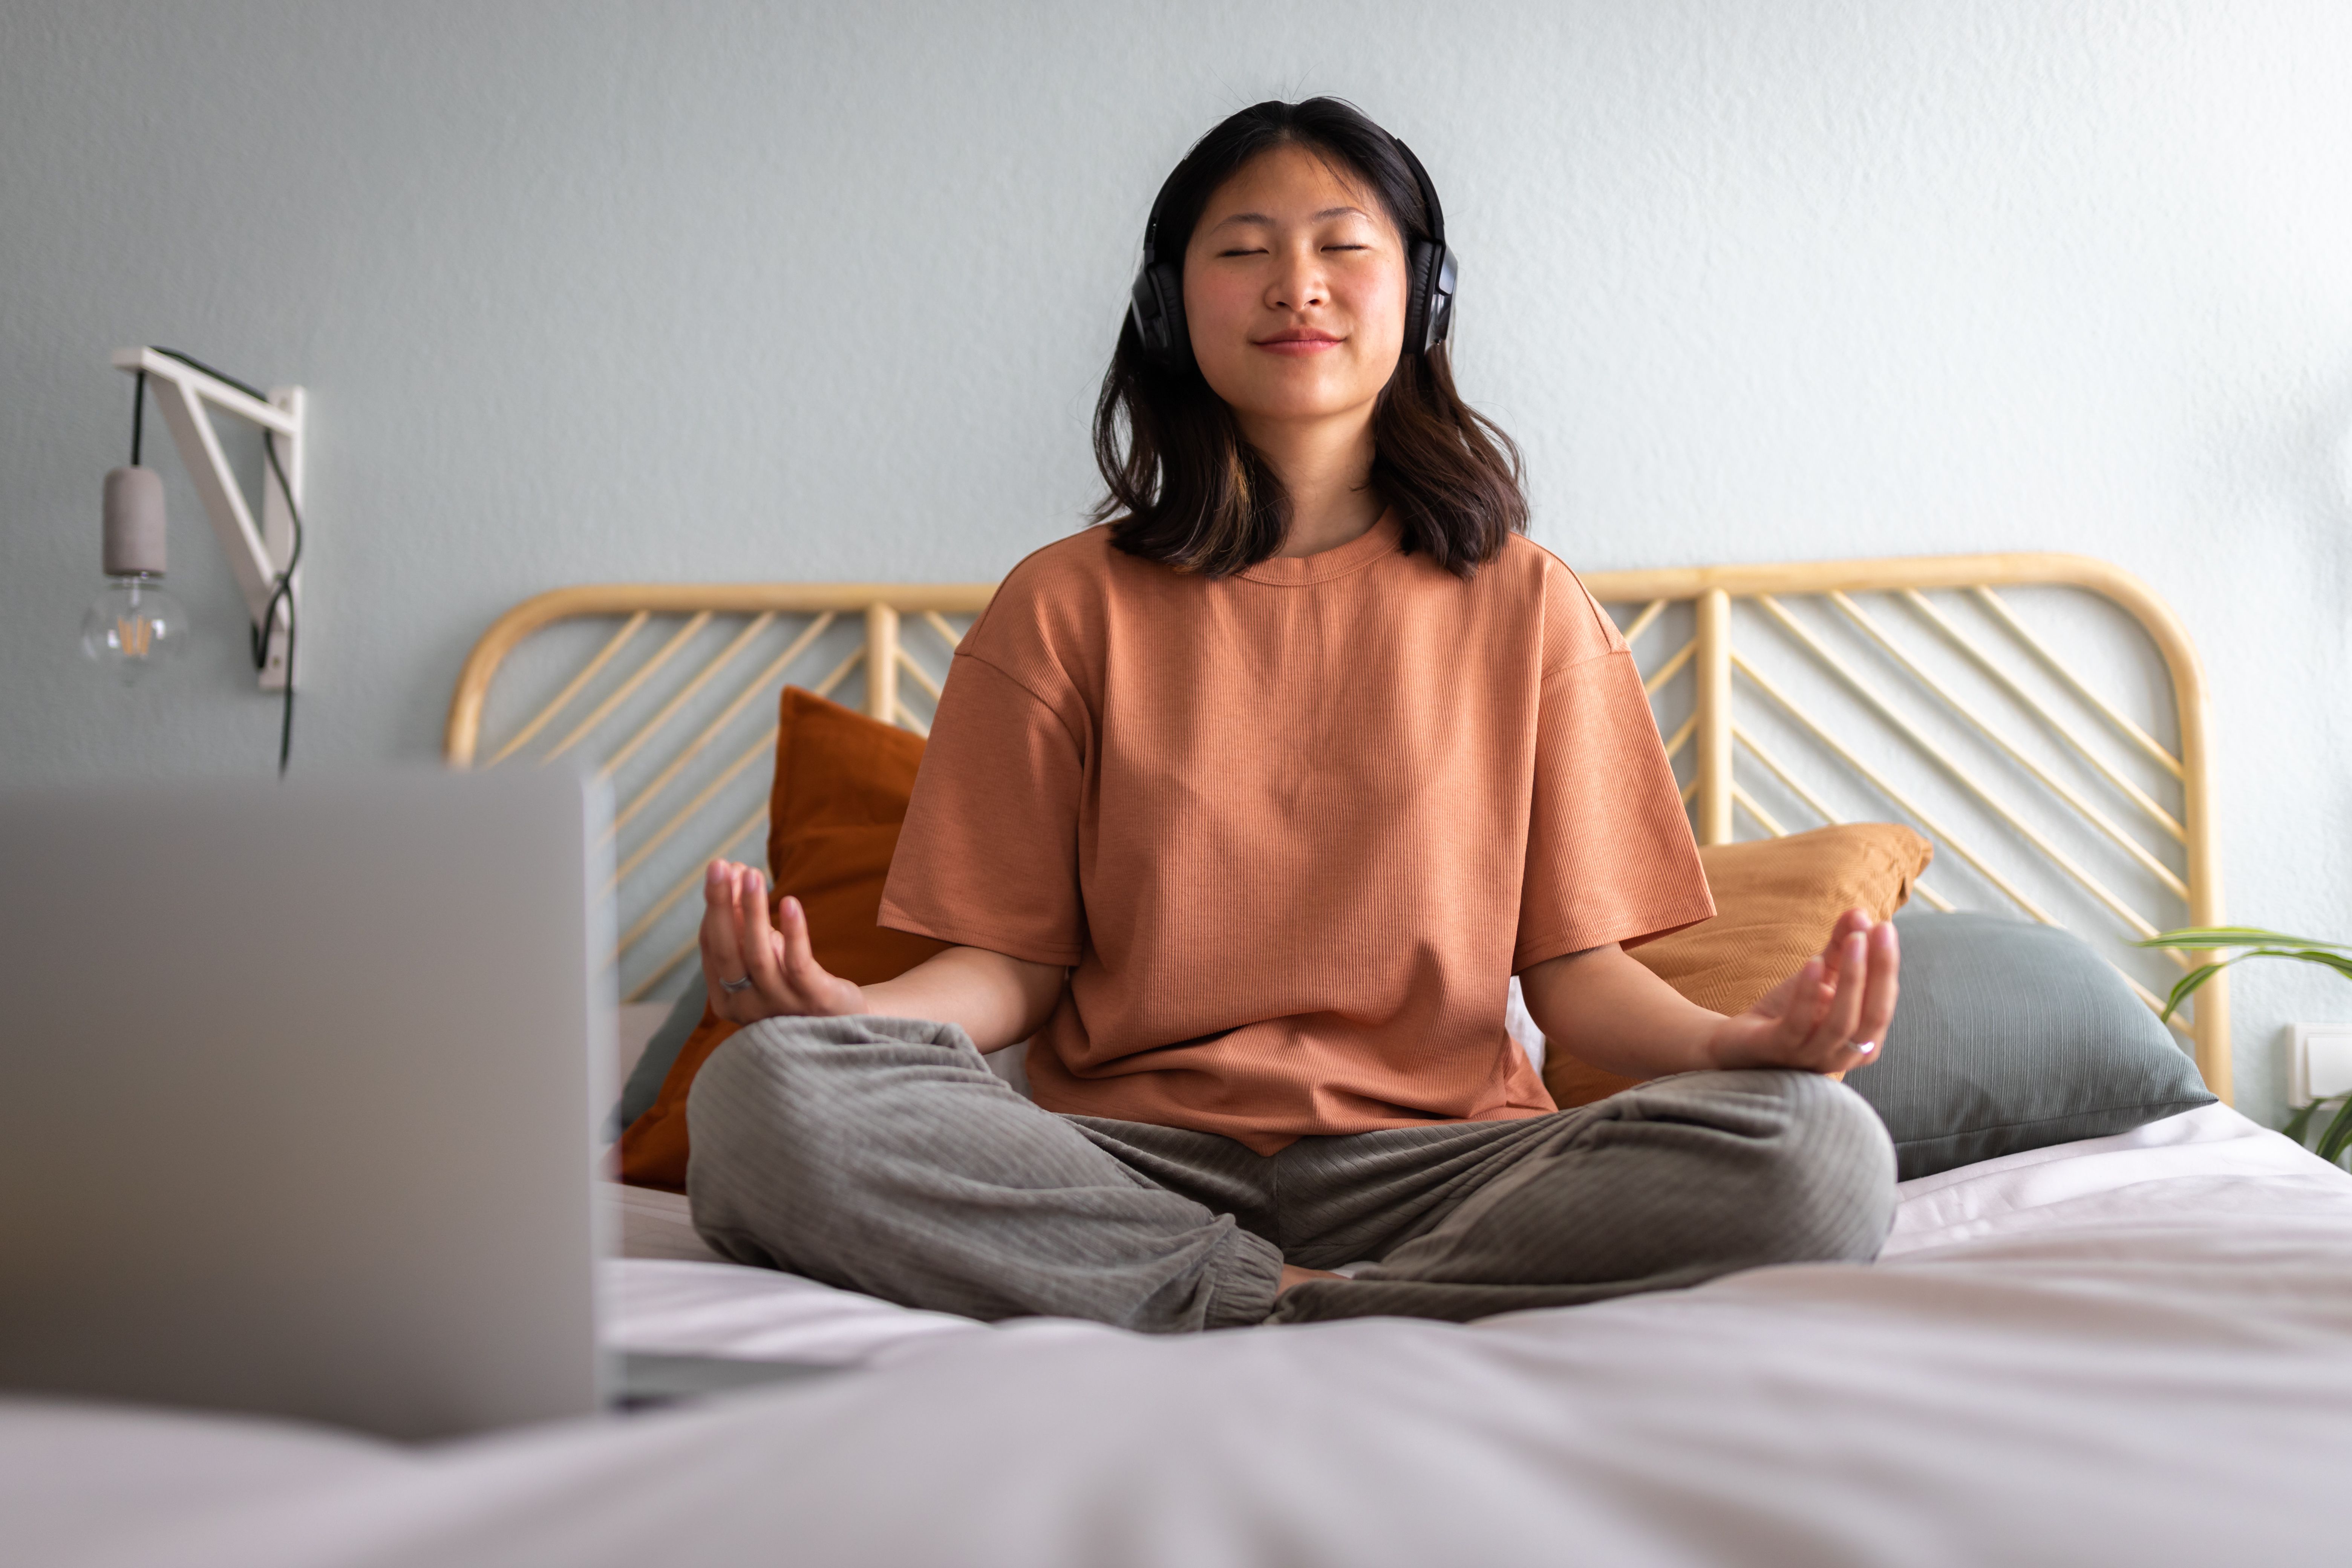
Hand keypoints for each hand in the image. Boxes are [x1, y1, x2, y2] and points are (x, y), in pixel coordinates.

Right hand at [697, 859, 865, 1024]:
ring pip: (758, 955)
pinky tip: (790, 902)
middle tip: (719, 865)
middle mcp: (746, 1007)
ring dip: (752, 911)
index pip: (712, 947)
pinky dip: (794, 932)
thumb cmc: (794, 981)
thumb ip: (744, 924)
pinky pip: (798, 964)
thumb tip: (732, 873)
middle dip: (721, 905)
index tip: (720, 869)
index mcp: (726, 998)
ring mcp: (780, 1006)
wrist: (843, 1019)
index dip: (715, 906)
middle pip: (726, 951)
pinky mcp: (813, 1000)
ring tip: (752, 874)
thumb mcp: (764, 954)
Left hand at [1704, 908, 1898, 1074]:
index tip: (1885, 927)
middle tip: (1878, 929)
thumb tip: (1861, 914)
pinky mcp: (1779, 1050)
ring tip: (1853, 940)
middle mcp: (1843, 1055)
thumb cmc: (1786, 1011)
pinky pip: (1798, 1023)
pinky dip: (1808, 992)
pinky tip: (1813, 961)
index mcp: (1862, 1041)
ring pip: (1842, 1023)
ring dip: (1852, 978)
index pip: (1884, 1004)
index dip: (1887, 966)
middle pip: (1874, 1016)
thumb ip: (1841, 948)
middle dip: (1879, 970)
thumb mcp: (1819, 977)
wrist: (1737, 1041)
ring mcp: (1812, 1057)